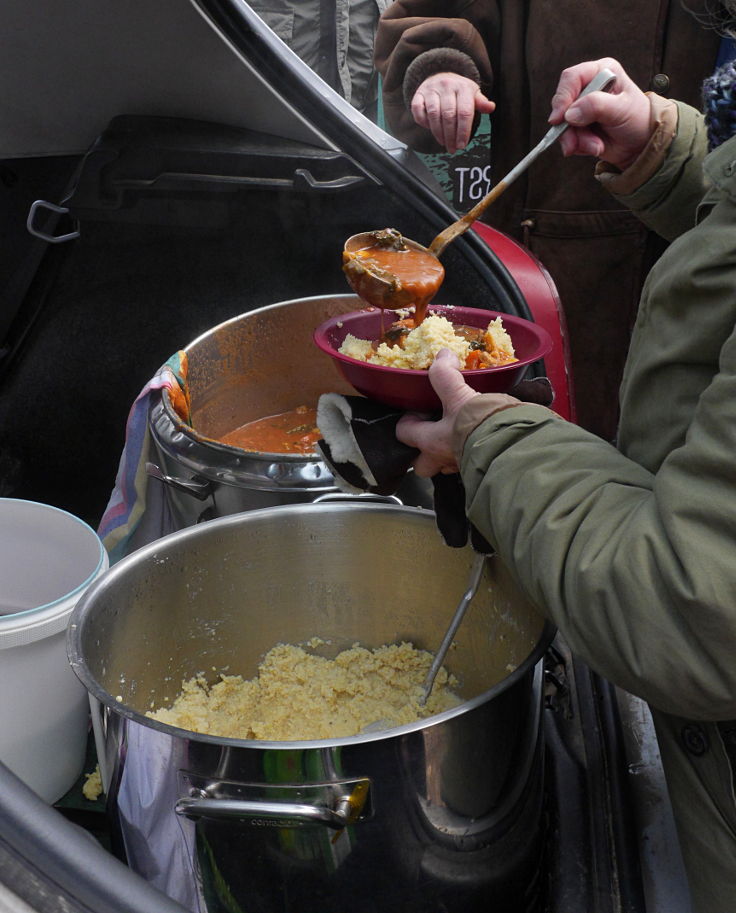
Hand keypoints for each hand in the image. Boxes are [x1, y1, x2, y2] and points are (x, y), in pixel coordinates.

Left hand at [396, 349, 494, 476]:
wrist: (514, 443)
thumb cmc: (482, 424)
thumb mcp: (460, 395)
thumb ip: (446, 375)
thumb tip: (442, 356)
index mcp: (431, 441)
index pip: (403, 434)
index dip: (407, 420)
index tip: (419, 409)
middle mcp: (442, 459)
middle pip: (421, 464)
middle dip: (422, 451)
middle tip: (432, 431)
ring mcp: (461, 466)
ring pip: (445, 466)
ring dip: (447, 453)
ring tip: (457, 434)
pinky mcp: (481, 466)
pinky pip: (468, 462)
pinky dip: (470, 451)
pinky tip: (480, 437)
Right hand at [411, 73, 494, 153]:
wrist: (439, 75)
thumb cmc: (458, 91)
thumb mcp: (472, 94)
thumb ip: (481, 103)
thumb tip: (491, 107)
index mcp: (463, 87)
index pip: (464, 112)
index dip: (463, 131)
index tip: (462, 145)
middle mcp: (446, 86)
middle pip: (448, 116)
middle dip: (450, 136)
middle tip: (452, 148)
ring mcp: (431, 90)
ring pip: (433, 115)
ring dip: (438, 133)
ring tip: (444, 143)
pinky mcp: (419, 94)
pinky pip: (418, 111)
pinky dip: (423, 123)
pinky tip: (430, 129)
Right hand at [548, 58, 651, 168]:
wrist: (641, 143)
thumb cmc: (638, 119)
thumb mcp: (622, 109)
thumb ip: (597, 106)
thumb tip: (570, 114)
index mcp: (601, 72)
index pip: (572, 78)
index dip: (563, 97)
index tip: (560, 118)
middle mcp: (588, 88)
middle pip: (563, 104)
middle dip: (570, 127)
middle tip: (578, 141)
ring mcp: (581, 108)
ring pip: (563, 124)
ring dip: (576, 140)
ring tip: (596, 146)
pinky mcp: (577, 126)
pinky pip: (566, 137)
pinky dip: (577, 146)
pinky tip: (594, 147)